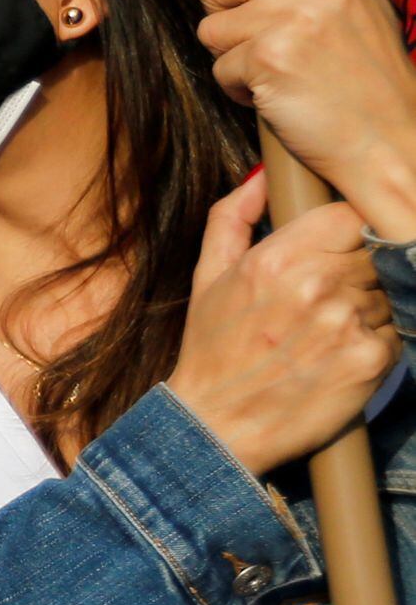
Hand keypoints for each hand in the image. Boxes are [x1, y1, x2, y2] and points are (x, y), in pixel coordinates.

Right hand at [166, 174, 395, 475]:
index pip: (347, 216)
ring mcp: (347, 323)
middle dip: (358, 269)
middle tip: (330, 296)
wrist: (218, 427)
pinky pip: (397, 330)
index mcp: (275, 259)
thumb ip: (231, 217)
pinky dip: (378, 340)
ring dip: (370, 304)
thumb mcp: (207, 277)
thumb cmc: (212, 351)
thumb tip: (260, 177)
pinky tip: (342, 353)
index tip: (334, 250)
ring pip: (389, 289)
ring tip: (332, 328)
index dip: (345, 232)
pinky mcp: (371, 359)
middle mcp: (315, 286)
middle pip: (373, 252)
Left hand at [196, 0, 415, 238]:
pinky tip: (279, 96)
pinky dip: (239, 89)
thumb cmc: (364, 80)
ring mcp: (292, 16)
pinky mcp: (270, 56)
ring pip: (210, 28)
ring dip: (233, 56)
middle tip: (261, 40)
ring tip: (280, 72)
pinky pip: (219, 68)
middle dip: (222, 13)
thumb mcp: (352, 7)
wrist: (392, 138)